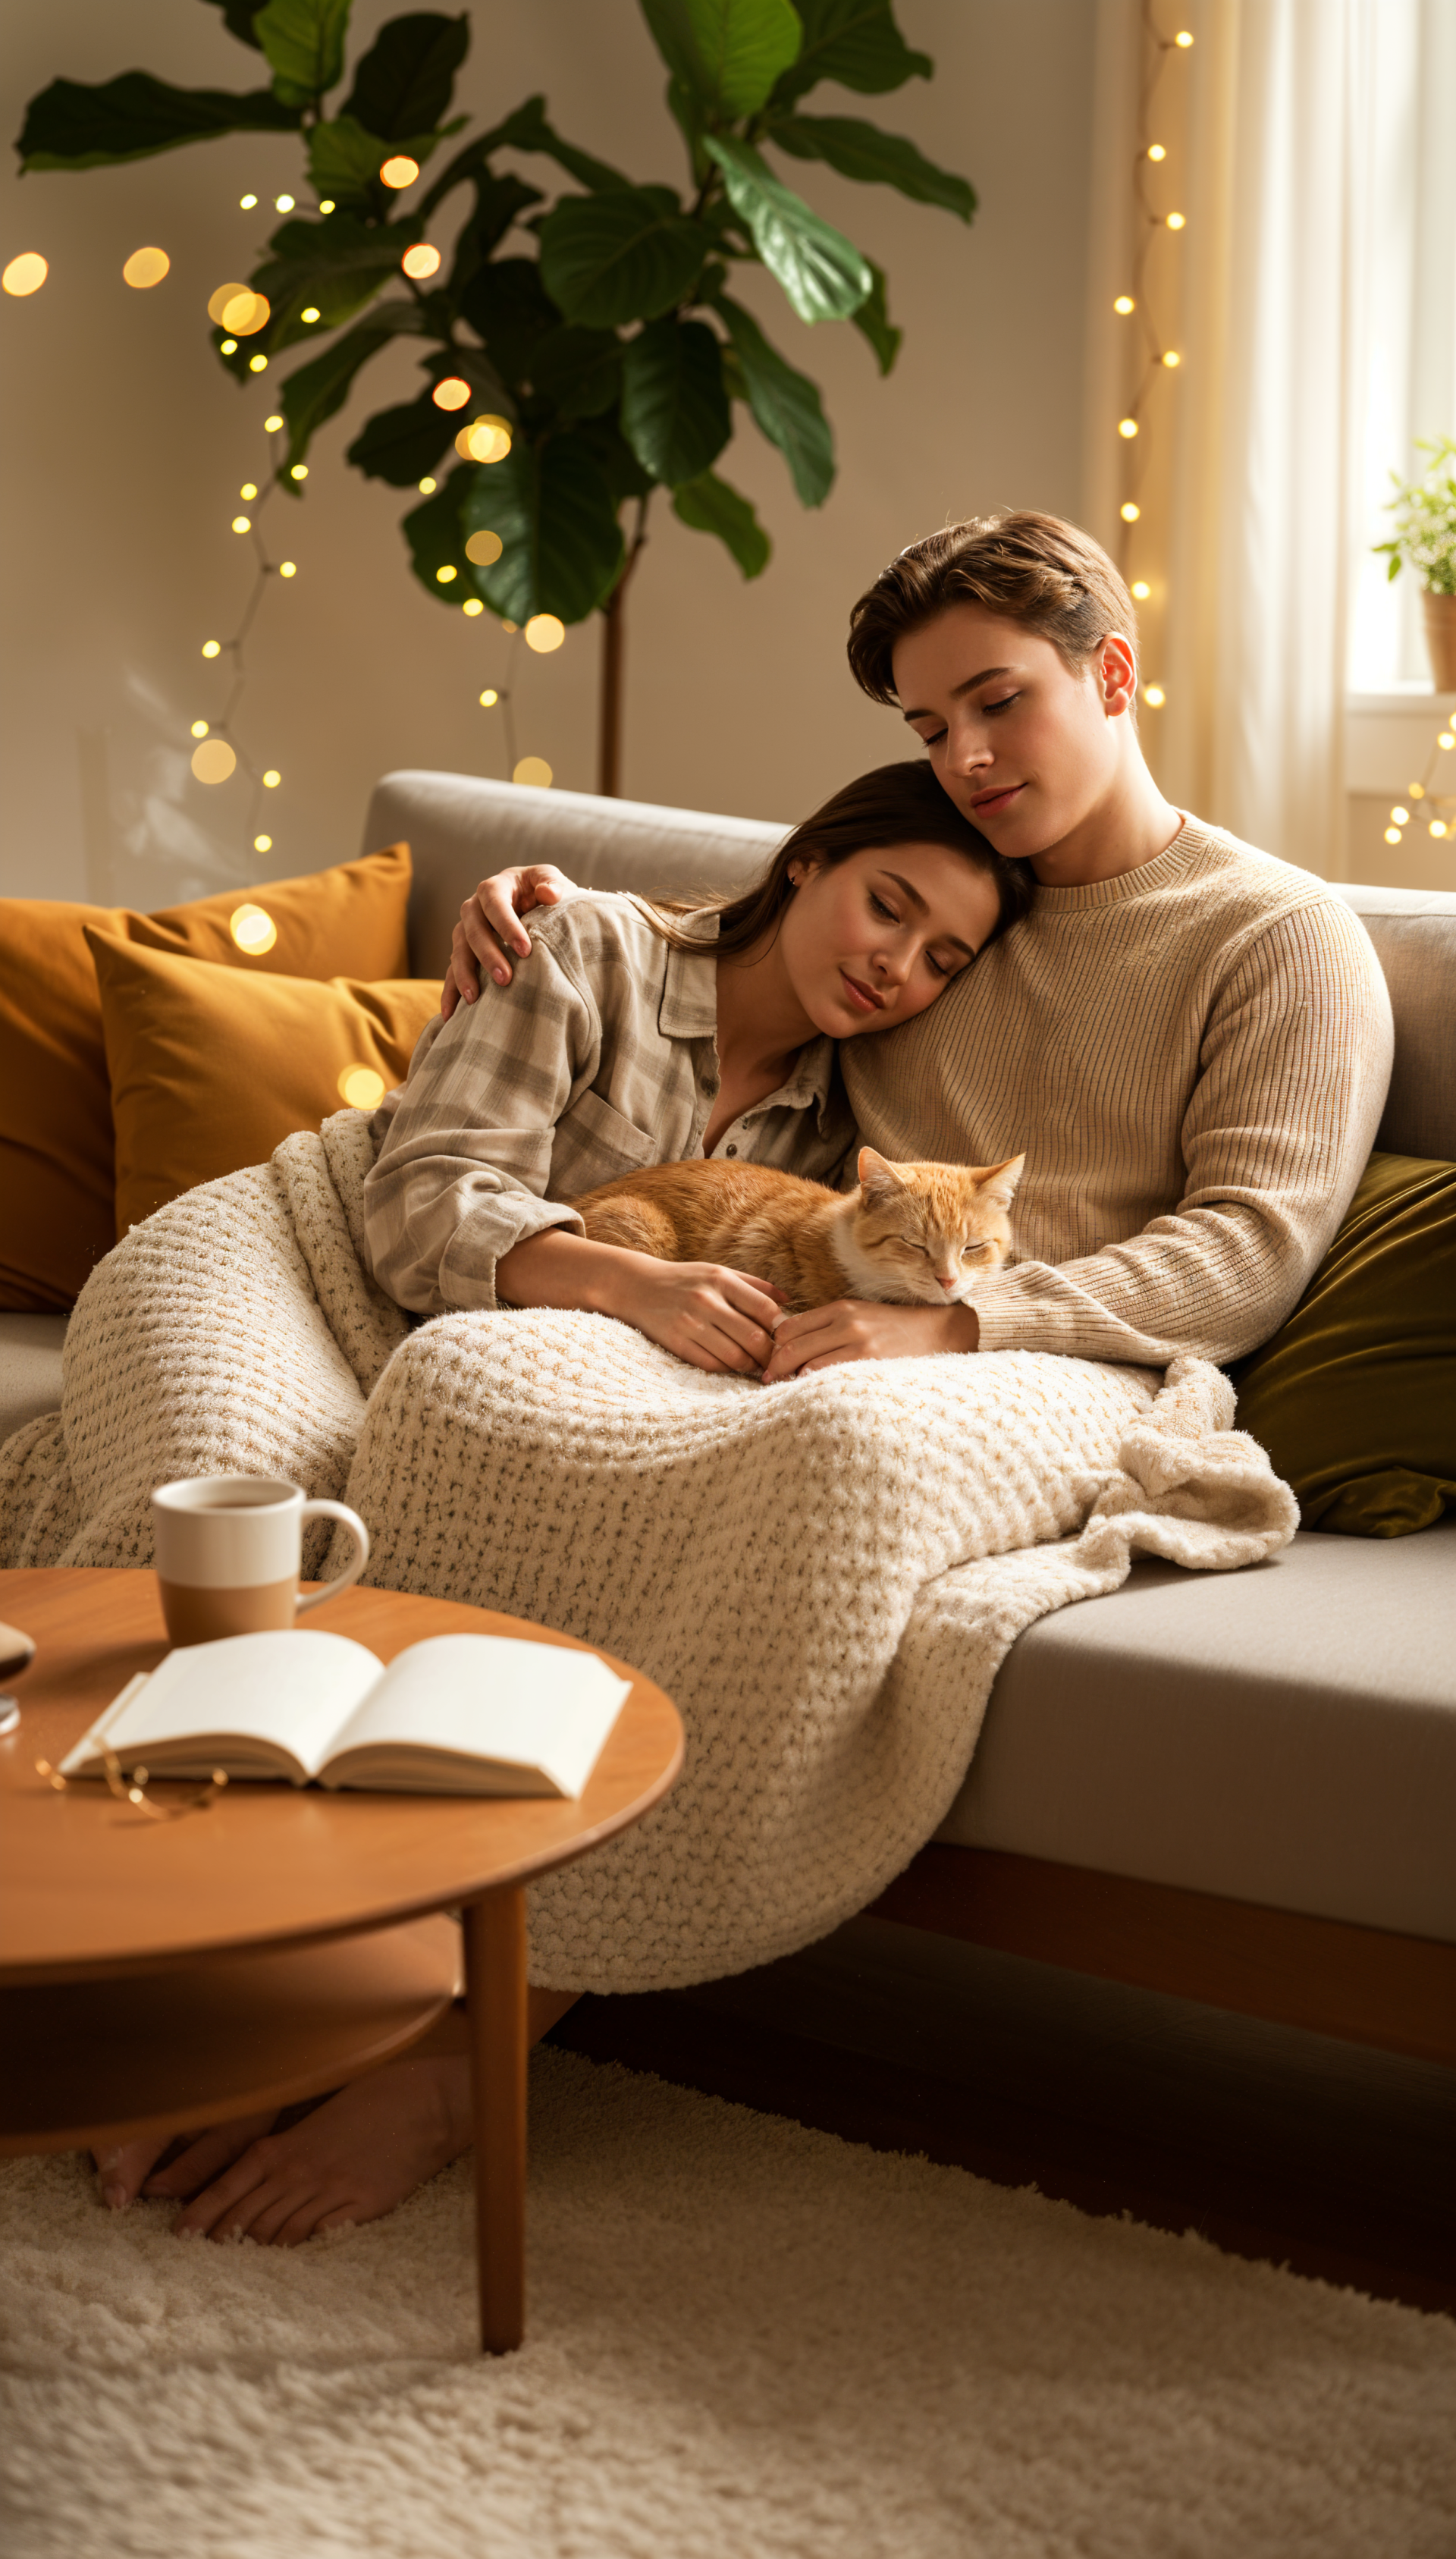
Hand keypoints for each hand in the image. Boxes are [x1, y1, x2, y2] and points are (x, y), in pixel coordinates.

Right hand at [441, 862, 578, 1018]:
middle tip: (504, 979)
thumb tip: (549, 894)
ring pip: (458, 950)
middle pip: (472, 929)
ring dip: (464, 975)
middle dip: (487, 955)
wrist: (533, 903)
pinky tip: (451, 1014)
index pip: (495, 903)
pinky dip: (450, 992)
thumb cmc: (543, 892)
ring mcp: (466, 931)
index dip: (506, 925)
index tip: (525, 950)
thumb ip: (553, 883)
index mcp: (495, 887)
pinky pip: (452, 970)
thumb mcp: (550, 881)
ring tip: (474, 999)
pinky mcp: (464, 952)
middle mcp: (474, 908)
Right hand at [605, 1253, 788, 1376]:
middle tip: (776, 1362)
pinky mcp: (675, 1342)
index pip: (765, 1309)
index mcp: (721, 1280)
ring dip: (750, 1366)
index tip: (785, 1339)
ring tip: (755, 1366)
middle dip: (770, 1355)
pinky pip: (711, 1365)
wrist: (634, 1286)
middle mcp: (706, 1300)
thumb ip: (754, 1285)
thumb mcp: (718, 1272)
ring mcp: (689, 1323)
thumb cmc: (684, 1280)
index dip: (781, 1329)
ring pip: (734, 1356)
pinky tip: (731, 1366)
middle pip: (754, 1337)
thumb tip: (790, 1300)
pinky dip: (726, 1370)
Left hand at [761, 1297, 978, 1381]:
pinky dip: (813, 1387)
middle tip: (767, 1380)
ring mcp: (859, 1344)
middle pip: (790, 1346)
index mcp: (840, 1308)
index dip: (773, 1346)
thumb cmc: (894, 1328)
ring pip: (805, 1365)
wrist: (939, 1332)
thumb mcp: (860, 1316)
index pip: (788, 1327)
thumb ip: (827, 1326)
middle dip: (774, 1366)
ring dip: (791, 1379)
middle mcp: (847, 1323)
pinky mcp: (870, 1364)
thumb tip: (787, 1343)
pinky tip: (812, 1394)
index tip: (769, 1360)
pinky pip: (828, 1378)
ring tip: (787, 1390)